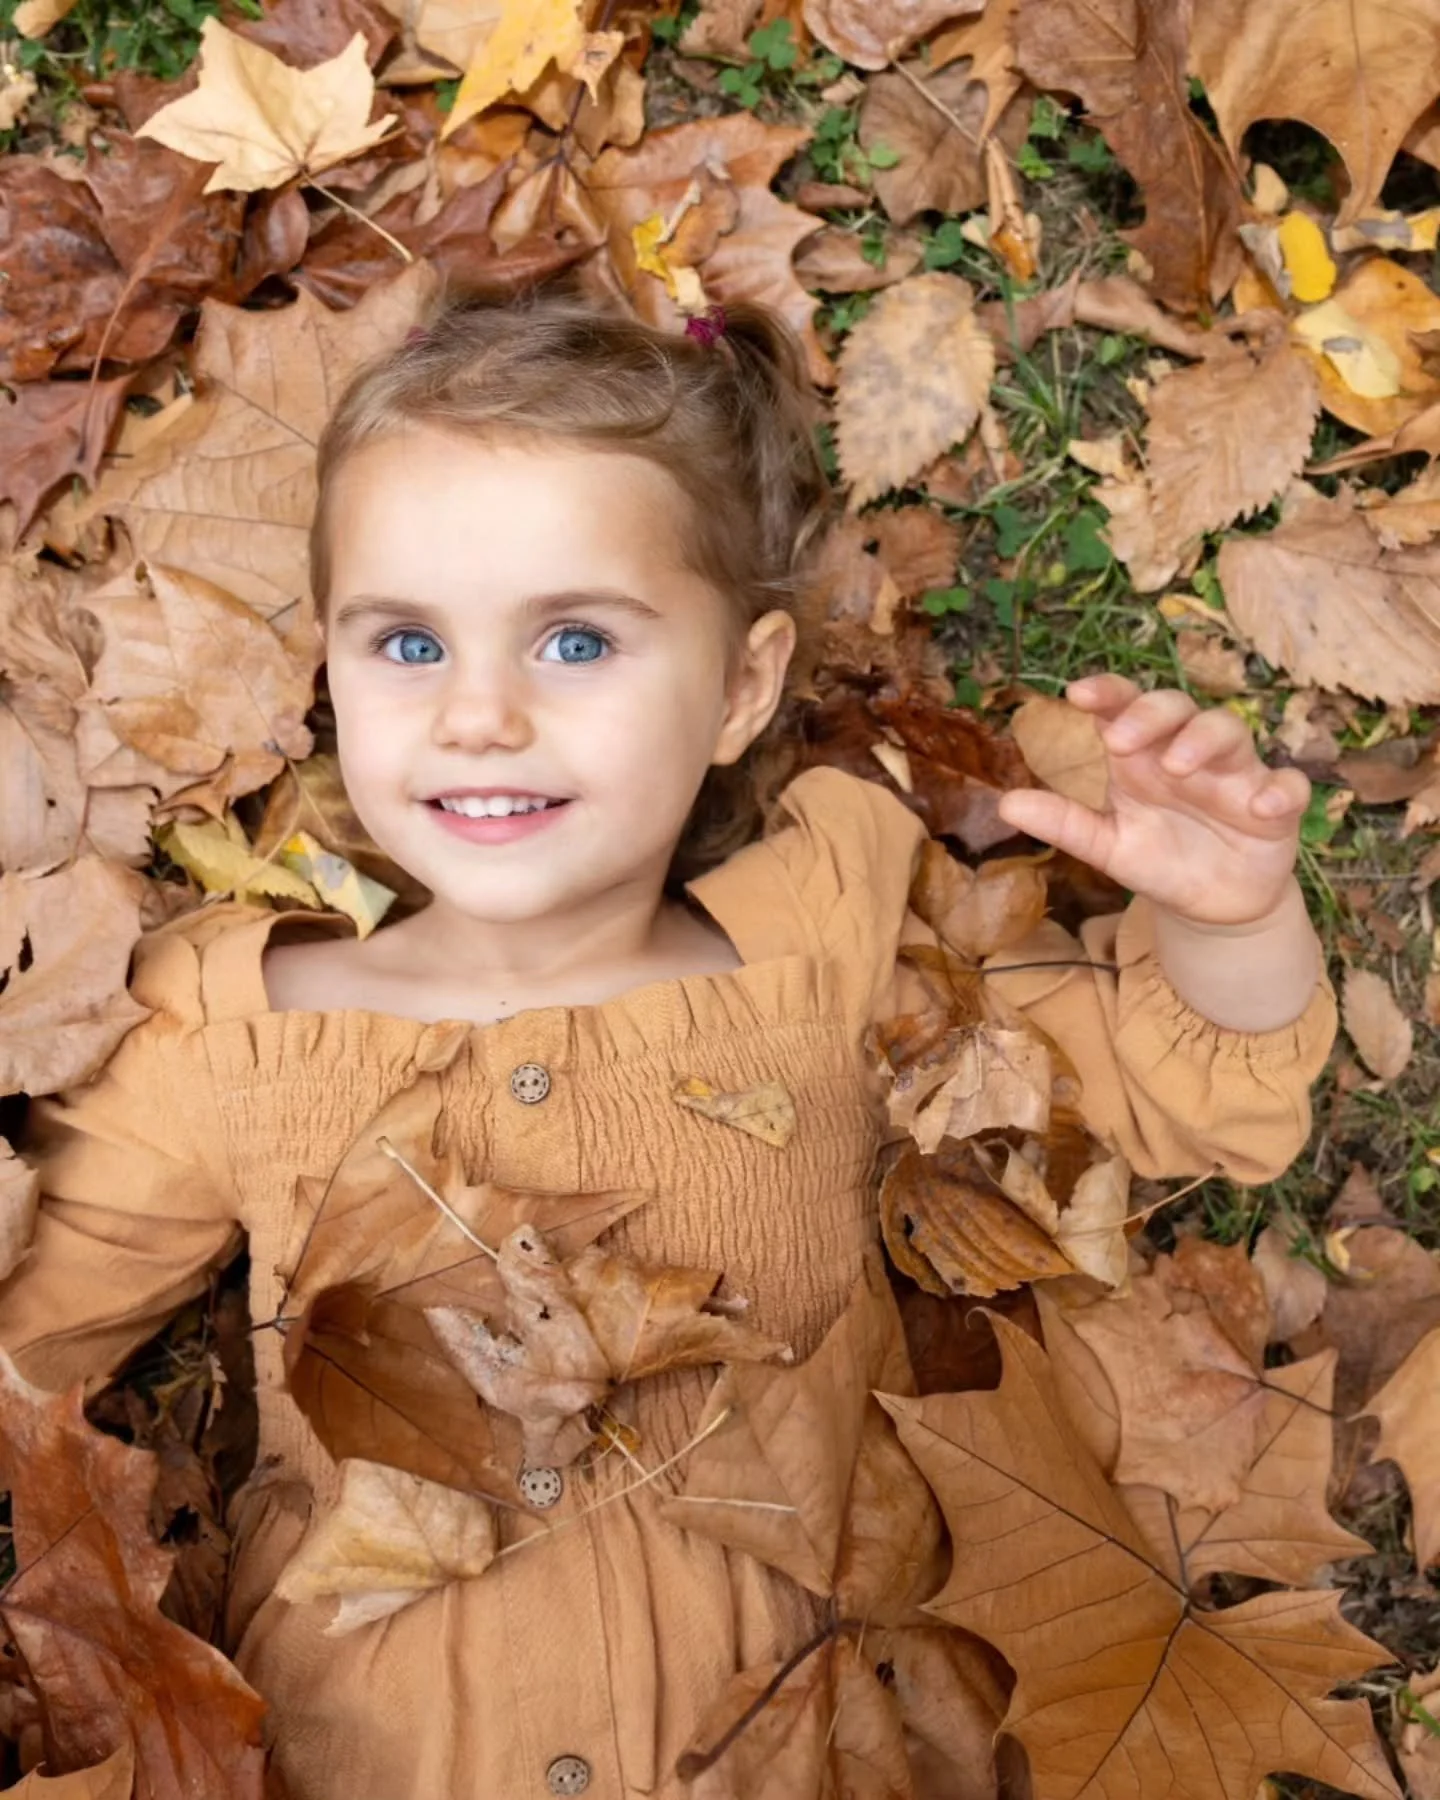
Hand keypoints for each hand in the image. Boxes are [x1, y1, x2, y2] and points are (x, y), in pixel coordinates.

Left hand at [996, 675, 1309, 930]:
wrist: (1211, 906)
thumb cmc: (1158, 860)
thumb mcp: (1107, 847)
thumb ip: (1063, 823)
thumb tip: (1005, 805)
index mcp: (1143, 757)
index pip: (1123, 708)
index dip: (1106, 693)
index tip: (1077, 693)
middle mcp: (1188, 754)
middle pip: (1176, 708)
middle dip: (1150, 714)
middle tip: (1119, 741)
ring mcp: (1234, 775)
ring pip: (1230, 731)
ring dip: (1204, 739)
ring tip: (1179, 765)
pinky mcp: (1275, 807)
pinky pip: (1289, 786)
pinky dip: (1280, 790)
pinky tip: (1262, 804)